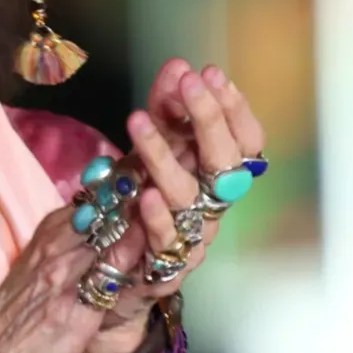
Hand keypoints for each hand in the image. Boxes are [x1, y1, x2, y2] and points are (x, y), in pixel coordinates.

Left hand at [79, 60, 265, 352]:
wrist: (108, 286)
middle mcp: (210, 210)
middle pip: (224, 164)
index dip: (234, 109)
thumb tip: (177, 66)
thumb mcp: (149, 158)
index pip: (244, 142)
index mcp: (213, 181)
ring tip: (138, 120)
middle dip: (209, 119)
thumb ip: (165, 115)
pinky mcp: (163, 273)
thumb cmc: (135, 215)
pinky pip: (165, 246)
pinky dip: (155, 218)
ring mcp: (190, 242)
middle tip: (190, 83)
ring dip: (165, 156)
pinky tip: (142, 193)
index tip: (212, 73)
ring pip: (189, 199)